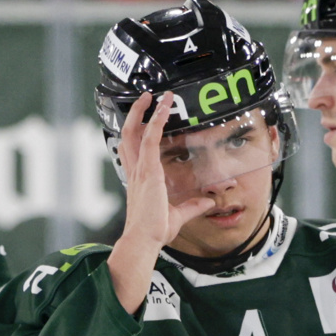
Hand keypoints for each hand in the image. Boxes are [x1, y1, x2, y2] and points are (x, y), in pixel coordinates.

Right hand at [106, 94, 214, 312]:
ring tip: (154, 95)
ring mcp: (140, 170)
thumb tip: (208, 203)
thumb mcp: (179, 216)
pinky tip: (163, 108)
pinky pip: (149, 139)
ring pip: (135, 132)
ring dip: (144, 111)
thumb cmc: (154, 232)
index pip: (132, 149)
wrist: (145, 240)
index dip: (135, 132)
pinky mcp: (148, 171)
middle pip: (127, 135)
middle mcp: (135, 172)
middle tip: (145, 99)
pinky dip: (156, 121)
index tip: (144, 119)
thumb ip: (193, 206)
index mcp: (139, 180)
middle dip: (134, 115)